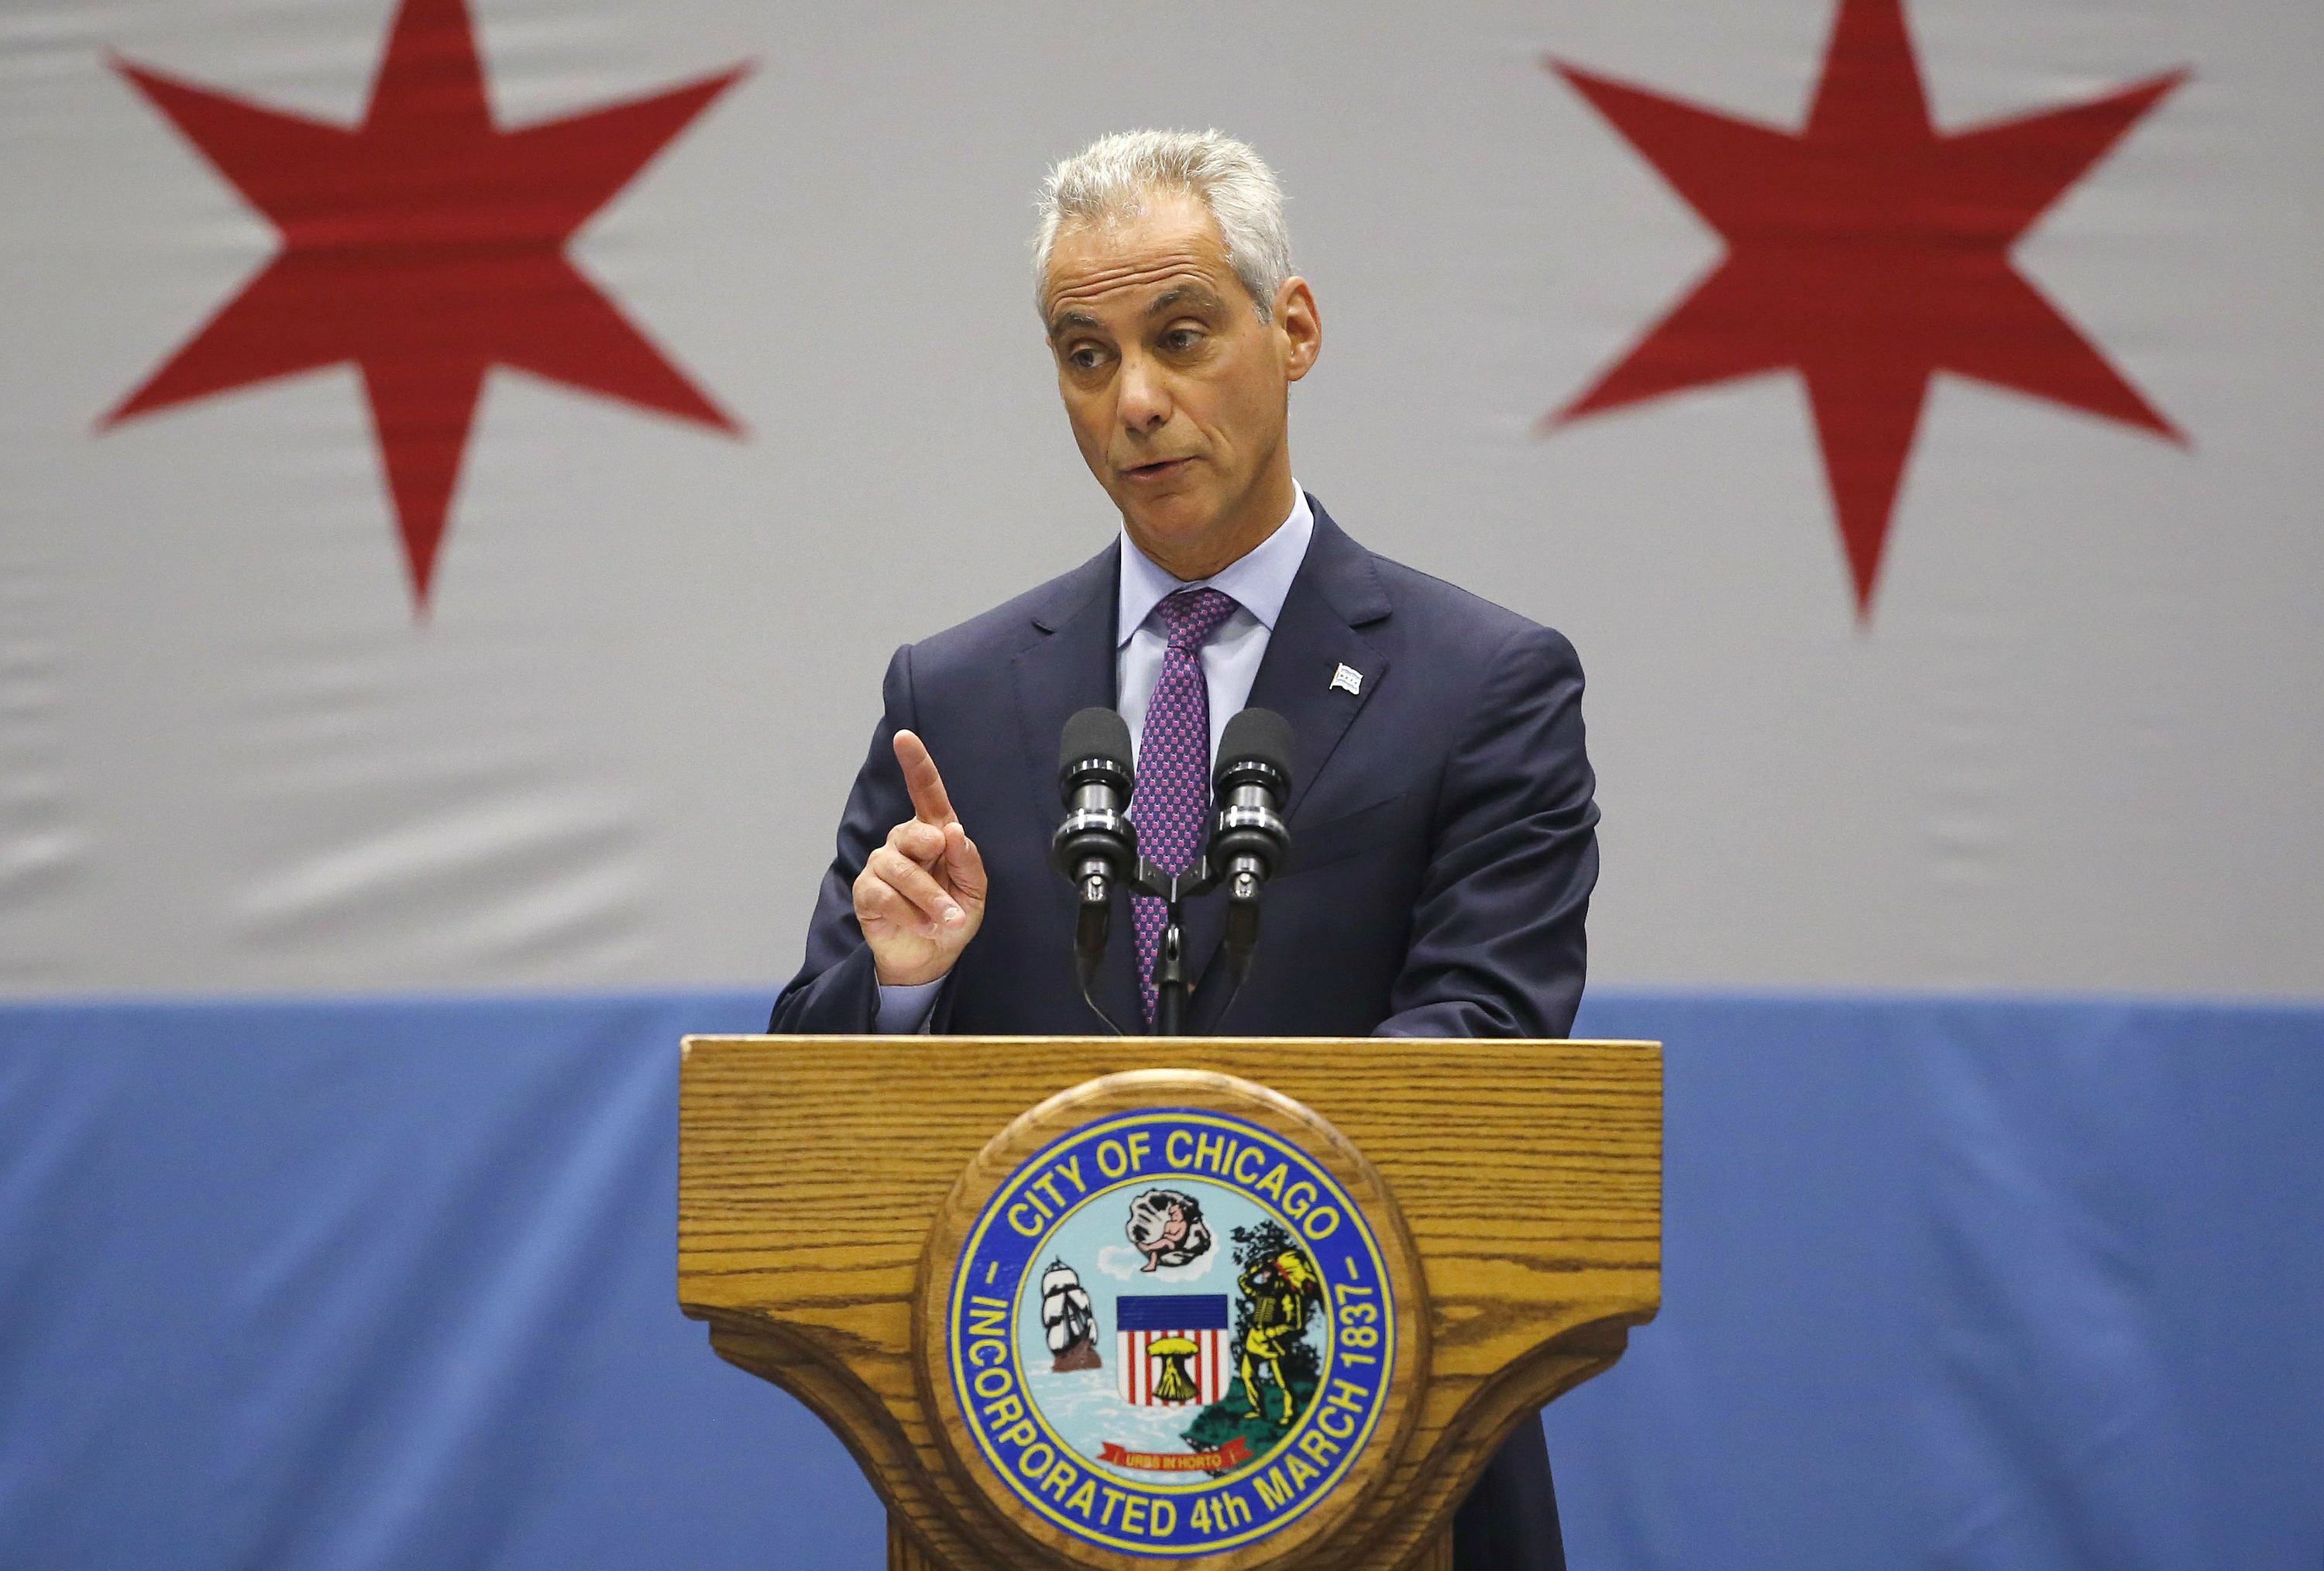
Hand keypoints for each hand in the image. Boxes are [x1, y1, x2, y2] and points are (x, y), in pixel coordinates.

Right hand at [854, 730, 987, 986]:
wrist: (931, 955)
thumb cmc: (954, 914)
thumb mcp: (974, 892)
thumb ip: (968, 862)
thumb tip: (953, 833)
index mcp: (935, 832)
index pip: (925, 791)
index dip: (916, 763)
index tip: (904, 737)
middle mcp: (905, 841)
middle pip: (915, 835)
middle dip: (936, 872)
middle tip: (953, 903)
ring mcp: (882, 864)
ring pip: (901, 871)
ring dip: (928, 902)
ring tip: (944, 922)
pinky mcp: (866, 890)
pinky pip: (884, 896)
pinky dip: (909, 915)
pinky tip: (921, 926)